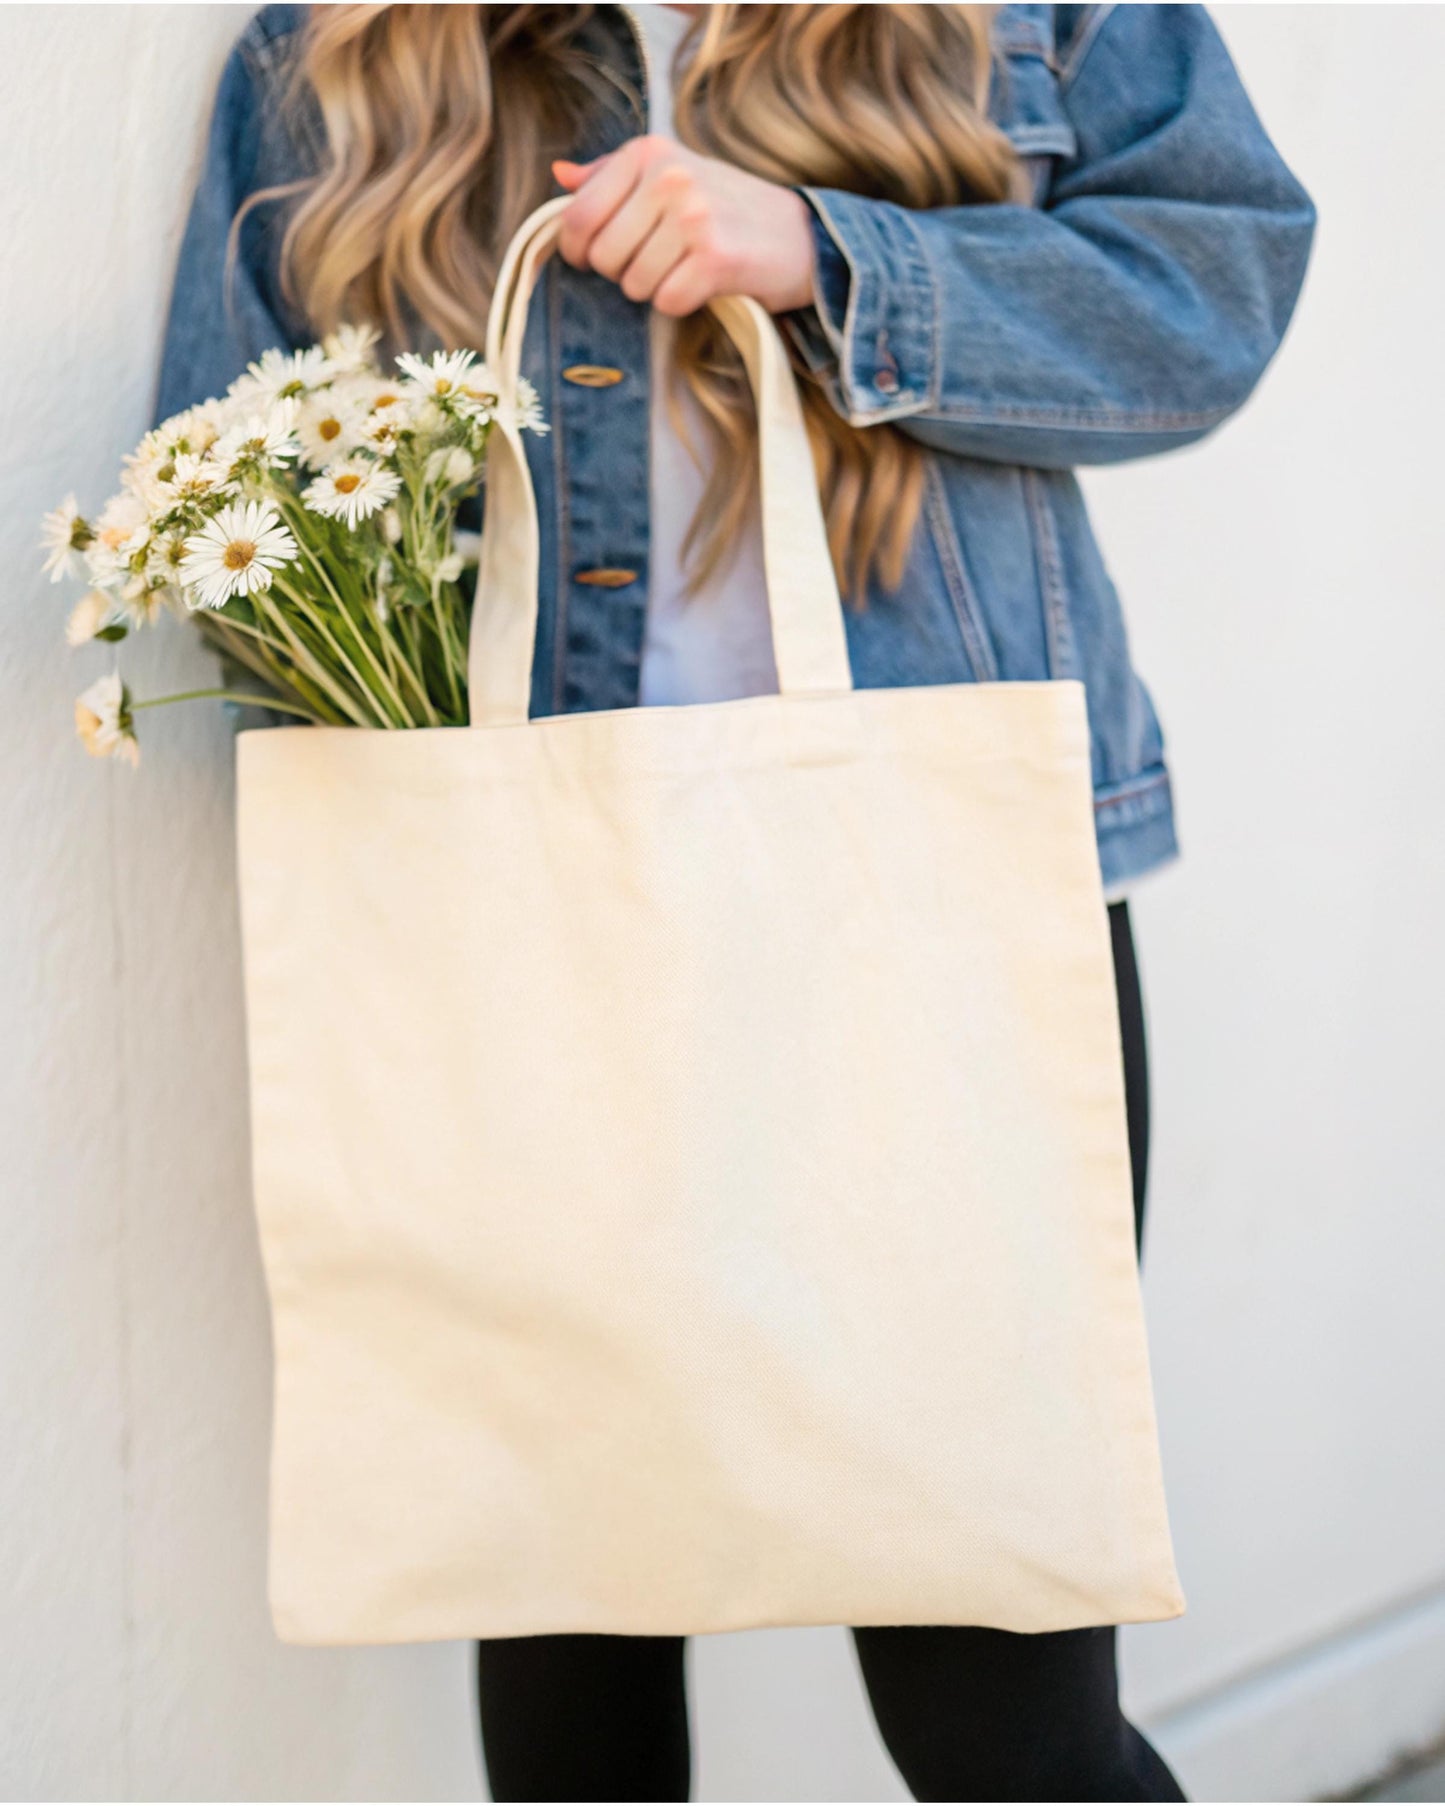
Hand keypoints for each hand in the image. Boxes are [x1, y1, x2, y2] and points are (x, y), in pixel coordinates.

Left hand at [552, 136, 816, 316]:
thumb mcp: (670, 175)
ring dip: (654, 290)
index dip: (578, 249)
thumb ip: (611, 176)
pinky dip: (681, 304)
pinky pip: (666, 302)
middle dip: (621, 272)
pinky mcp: (714, 258)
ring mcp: (693, 216)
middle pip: (602, 256)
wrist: (801, 236)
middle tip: (656, 263)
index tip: (596, 256)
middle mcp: (668, 176)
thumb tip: (560, 176)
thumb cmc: (727, 210)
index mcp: (648, 152)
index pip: (578, 214)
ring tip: (684, 269)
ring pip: (632, 284)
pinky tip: (703, 285)